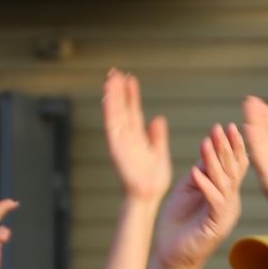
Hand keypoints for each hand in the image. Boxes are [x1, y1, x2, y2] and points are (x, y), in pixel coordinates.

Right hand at [103, 68, 172, 201]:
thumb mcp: (160, 154)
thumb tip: (158, 119)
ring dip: (111, 96)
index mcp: (138, 138)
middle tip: (114, 71)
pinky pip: (112, 127)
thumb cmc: (154, 181)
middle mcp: (127, 137)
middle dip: (117, 90)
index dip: (131, 95)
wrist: (148, 197)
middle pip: (121, 109)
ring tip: (110, 78)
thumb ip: (158, 137)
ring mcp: (121, 142)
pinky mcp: (117, 149)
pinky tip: (107, 98)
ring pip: (115, 114)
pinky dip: (109, 113)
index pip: (133, 111)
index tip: (130, 78)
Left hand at [154, 122, 248, 268]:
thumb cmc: (178, 223)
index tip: (229, 125)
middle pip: (233, 171)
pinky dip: (205, 186)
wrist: (171, 256)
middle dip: (227, 148)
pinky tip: (195, 172)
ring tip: (207, 142)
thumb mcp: (188, 189)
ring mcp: (225, 215)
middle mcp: (230, 202)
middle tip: (222, 127)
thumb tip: (208, 145)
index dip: (233, 146)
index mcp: (225, 193)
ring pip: (225, 183)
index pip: (234, 166)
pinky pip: (214, 202)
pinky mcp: (216, 226)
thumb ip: (201, 171)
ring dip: (215, 162)